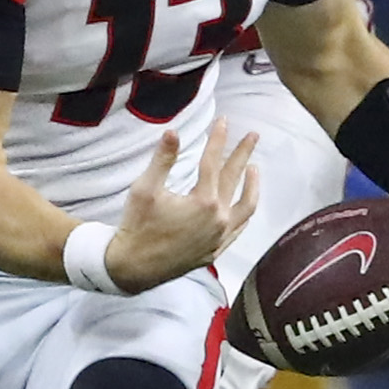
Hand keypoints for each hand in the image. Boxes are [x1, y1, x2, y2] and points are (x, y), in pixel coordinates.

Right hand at [104, 117, 259, 292]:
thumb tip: (173, 132)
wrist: (132, 267)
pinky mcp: (215, 250)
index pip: (214, 162)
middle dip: (242, 154)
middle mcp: (218, 219)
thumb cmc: (137, 226)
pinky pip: (238, 229)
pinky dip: (244, 213)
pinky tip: (245, 204)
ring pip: (245, 206)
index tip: (224, 121)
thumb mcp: (145, 189)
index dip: (218, 139)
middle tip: (252, 136)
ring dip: (252, 185)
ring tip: (255, 168)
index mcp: (204, 202)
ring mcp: (219, 237)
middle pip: (235, 179)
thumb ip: (163, 159)